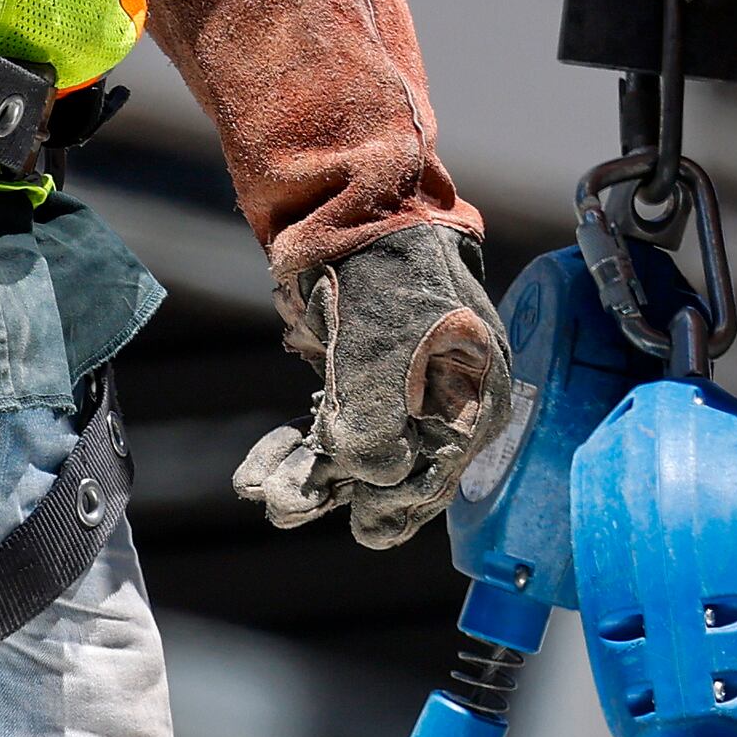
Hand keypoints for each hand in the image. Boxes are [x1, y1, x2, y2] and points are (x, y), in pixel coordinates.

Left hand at [237, 226, 515, 550]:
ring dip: (307, 477)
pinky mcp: (359, 378)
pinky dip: (298, 449)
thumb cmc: (387, 283)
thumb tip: (373, 482)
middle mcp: (445, 402)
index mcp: (476, 398)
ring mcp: (400, 390)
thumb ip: (377, 435)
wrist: (357, 211)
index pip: (439, 476)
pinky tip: (260, 468)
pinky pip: (330, 429)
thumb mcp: (383, 364)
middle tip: (284, 508)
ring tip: (262, 489)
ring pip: (353, 455)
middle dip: (338, 492)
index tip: (361, 525)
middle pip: (391, 471)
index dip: (396, 504)